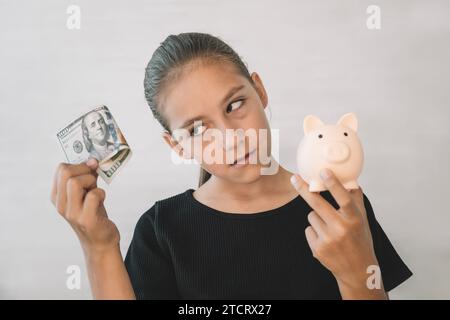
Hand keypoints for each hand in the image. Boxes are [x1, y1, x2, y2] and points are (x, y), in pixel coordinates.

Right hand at [50, 159, 119, 255]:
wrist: (100, 240)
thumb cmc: (93, 213)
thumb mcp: (86, 193)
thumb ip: (86, 178)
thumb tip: (93, 161)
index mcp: (58, 196)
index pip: (61, 169)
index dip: (79, 164)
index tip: (91, 167)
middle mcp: (61, 204)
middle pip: (66, 172)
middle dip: (85, 170)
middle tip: (94, 179)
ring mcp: (72, 213)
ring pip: (75, 182)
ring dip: (91, 181)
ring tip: (96, 191)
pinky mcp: (86, 219)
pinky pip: (93, 195)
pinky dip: (101, 193)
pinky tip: (102, 199)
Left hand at [290, 168, 383, 296]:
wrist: (358, 270)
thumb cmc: (360, 240)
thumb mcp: (362, 219)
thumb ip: (355, 199)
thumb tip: (350, 179)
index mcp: (354, 219)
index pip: (343, 198)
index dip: (333, 184)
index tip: (323, 171)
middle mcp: (341, 229)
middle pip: (317, 204)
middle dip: (304, 189)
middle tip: (294, 178)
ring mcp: (328, 240)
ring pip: (311, 216)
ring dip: (317, 217)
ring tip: (330, 228)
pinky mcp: (317, 249)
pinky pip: (308, 229)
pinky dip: (314, 231)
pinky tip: (326, 239)